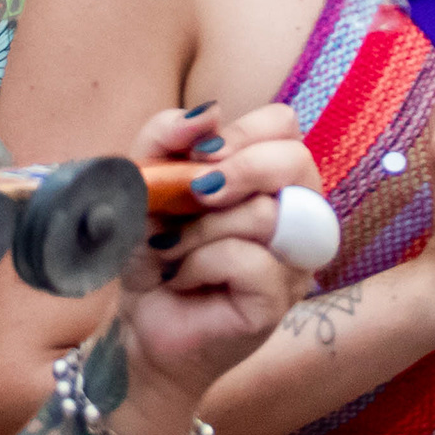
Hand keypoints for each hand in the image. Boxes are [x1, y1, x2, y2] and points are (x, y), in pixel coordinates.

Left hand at [112, 102, 319, 409]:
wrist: (138, 322)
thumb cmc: (153, 249)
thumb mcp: (148, 182)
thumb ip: (167, 136)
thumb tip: (210, 111)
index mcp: (272, 180)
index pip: (284, 126)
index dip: (239, 132)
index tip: (196, 157)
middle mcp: (296, 216)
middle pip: (295, 161)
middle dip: (236, 168)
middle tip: (195, 193)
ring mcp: (294, 262)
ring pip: (267, 214)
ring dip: (201, 227)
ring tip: (171, 248)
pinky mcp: (278, 302)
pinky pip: (249, 261)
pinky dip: (200, 262)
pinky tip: (182, 277)